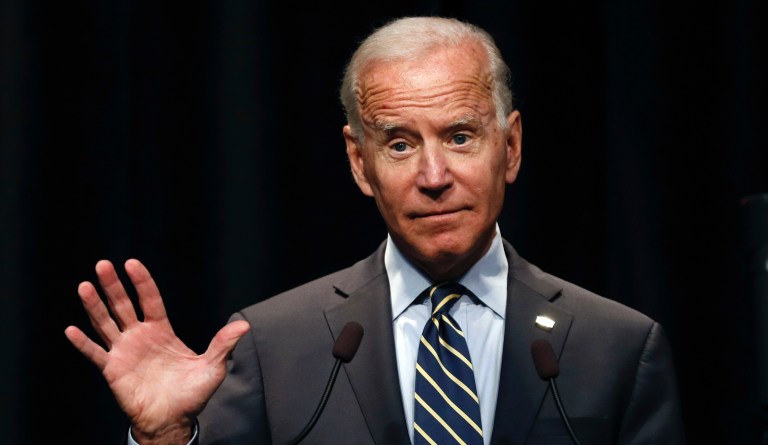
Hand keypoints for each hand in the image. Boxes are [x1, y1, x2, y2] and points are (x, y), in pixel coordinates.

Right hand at [65, 259, 249, 443]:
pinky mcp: (113, 370)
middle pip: (123, 305)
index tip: (132, 263)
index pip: (150, 300)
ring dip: (94, 306)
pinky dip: (83, 343)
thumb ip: (223, 344)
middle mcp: (140, 337)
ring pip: (106, 323)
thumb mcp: (213, 366)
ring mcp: (124, 352)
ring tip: (85, 286)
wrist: (173, 421)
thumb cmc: (192, 394)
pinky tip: (71, 330)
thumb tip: (244, 325)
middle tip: (103, 265)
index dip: (142, 282)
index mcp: (162, 331)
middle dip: (113, 285)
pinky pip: (95, 354)